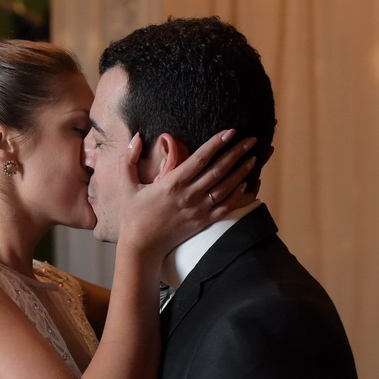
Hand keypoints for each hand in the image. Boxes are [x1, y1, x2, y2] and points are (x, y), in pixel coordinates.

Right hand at [114, 129, 258, 258]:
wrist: (141, 247)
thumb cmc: (132, 216)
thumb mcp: (125, 186)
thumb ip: (128, 160)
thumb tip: (135, 137)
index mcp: (172, 183)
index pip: (200, 159)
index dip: (216, 143)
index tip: (230, 131)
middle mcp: (189, 195)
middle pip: (218, 170)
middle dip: (237, 152)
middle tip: (251, 139)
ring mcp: (198, 210)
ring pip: (226, 187)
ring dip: (241, 171)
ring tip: (253, 157)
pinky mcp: (203, 222)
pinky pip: (225, 207)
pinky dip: (237, 195)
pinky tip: (246, 184)